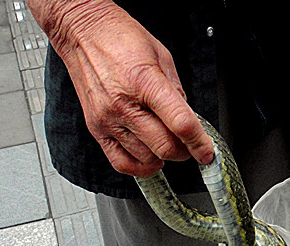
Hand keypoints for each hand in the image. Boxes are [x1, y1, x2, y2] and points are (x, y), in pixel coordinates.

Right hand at [29, 0, 213, 176]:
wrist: (82, 32)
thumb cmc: (120, 39)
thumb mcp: (161, 57)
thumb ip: (176, 92)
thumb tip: (188, 121)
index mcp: (145, 82)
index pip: (180, 124)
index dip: (199, 143)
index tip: (206, 152)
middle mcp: (124, 104)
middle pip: (164, 147)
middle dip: (184, 152)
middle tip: (189, 146)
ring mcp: (108, 119)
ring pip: (146, 157)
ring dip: (163, 157)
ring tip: (166, 144)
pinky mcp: (96, 129)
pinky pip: (120, 163)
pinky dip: (140, 168)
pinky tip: (150, 159)